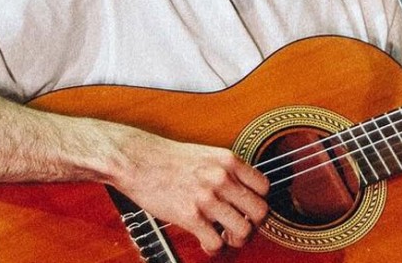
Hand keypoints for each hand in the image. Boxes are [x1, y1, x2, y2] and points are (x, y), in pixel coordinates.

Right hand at [112, 133, 269, 254]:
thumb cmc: (166, 157)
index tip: (247, 208)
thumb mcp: (205, 154)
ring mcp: (207, 197)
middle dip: (252, 224)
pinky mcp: (190, 215)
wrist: (136, 159)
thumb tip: (241, 191)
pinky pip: (216, 243)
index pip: (264, 187)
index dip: (258, 201)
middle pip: (260, 211)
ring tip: (224, 236)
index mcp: (228, 160)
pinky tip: (206, 241)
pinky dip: (214, 248)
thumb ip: (226, 170)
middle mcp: (222, 178)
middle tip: (239, 226)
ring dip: (236, 239)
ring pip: (243, 230)